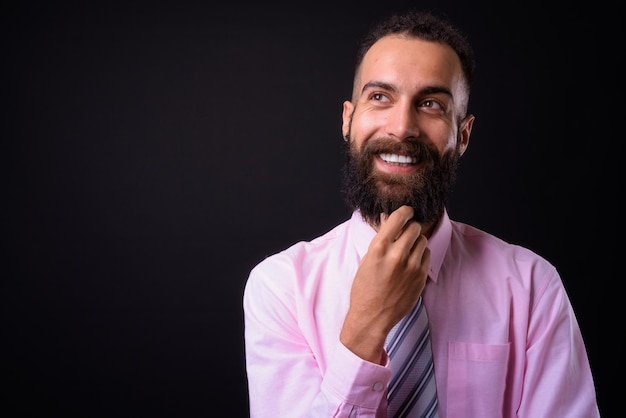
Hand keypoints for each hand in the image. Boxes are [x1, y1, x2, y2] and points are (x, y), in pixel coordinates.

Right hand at [339, 205, 429, 362]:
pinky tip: (411, 262)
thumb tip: (388, 218)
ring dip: (416, 242)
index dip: (405, 211)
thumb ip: (381, 238)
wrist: (372, 316)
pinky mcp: (420, 277)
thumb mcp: (367, 259)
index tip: (407, 212)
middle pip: (414, 228)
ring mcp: (411, 267)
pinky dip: (420, 255)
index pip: (399, 218)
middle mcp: (396, 255)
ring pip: (423, 241)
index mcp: (379, 248)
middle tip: (405, 233)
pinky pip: (427, 255)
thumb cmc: (365, 288)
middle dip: (410, 228)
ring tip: (406, 250)